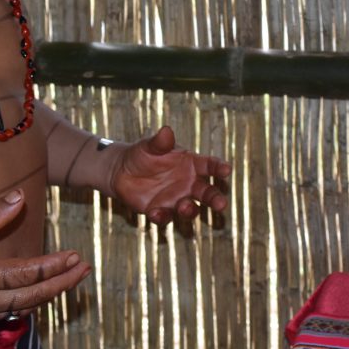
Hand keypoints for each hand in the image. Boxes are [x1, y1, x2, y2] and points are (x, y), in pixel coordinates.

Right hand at [0, 190, 90, 325]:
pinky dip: (29, 303)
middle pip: (34, 297)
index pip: (28, 274)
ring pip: (24, 309)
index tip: (77, 256)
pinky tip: (41, 291)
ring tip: (70, 279)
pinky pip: (9, 314)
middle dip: (62, 283)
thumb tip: (21, 197)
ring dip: (49, 294)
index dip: (55, 266)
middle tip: (85, 270)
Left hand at [111, 126, 231, 224]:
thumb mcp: (149, 146)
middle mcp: (188, 184)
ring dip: (189, 210)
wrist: (122, 171)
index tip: (226, 169)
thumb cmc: (142, 154)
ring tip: (184, 206)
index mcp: (191, 164)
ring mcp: (176, 200)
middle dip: (215, 199)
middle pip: (207, 193)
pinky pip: (165, 218)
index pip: (209, 165)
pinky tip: (154, 213)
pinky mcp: (161, 211)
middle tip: (221, 205)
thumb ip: (160, 142)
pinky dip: (162, 217)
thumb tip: (166, 131)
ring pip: (190, 209)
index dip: (219, 168)